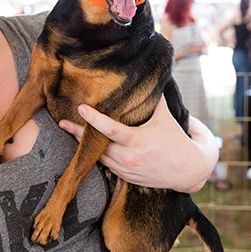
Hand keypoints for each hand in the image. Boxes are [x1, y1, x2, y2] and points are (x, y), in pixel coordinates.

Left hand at [58, 95, 217, 192]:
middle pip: (96, 145)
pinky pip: (105, 166)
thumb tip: (149, 74)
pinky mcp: (125, 178)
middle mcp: (129, 158)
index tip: (80, 108)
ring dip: (83, 145)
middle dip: (78, 134)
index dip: (94, 119)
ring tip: (68, 131)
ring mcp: (126, 170)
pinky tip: (83, 146)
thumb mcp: (166, 117)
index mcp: (138, 141)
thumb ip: (154, 98)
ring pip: (97, 157)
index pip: (111, 129)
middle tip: (61, 122)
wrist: (188, 170)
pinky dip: (95, 156)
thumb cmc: (176, 139)